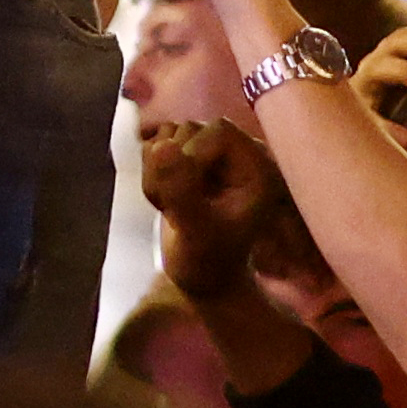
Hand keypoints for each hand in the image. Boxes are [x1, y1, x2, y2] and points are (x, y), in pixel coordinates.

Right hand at [136, 116, 277, 301]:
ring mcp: (211, 155)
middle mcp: (238, 155)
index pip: (218, 131)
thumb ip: (181, 191)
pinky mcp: (187, 159)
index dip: (192, 155)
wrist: (200, 278)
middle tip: (169, 208)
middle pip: (191, 129)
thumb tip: (161, 146)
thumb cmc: (208, 261)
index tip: (180, 192)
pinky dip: (150, 169)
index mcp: (256, 167)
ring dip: (156, 170)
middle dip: (170, 167)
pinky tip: (162, 198)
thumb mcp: (196, 231)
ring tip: (167, 206)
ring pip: (171, 134)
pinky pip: (158, 142)